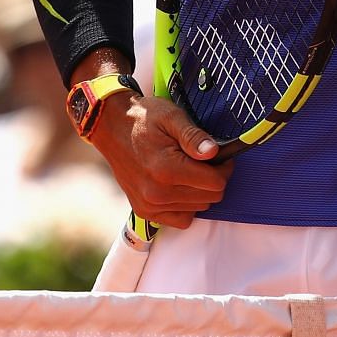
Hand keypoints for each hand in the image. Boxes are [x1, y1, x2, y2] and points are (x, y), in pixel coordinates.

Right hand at [86, 93, 231, 229]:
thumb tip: (214, 152)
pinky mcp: (145, 212)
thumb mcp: (172, 117)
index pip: (216, 183)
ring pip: (198, 208)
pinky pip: (181, 220)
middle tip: (204, 161)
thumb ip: (194, 136)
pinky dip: (187, 206)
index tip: (218, 156)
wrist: (112, 127)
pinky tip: (181, 186)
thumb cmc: (144, 119)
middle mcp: (157, 193)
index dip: (224, 167)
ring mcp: (150, 206)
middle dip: (214, 179)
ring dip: (200, 191)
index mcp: (167, 170)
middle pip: (210, 198)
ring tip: (189, 170)